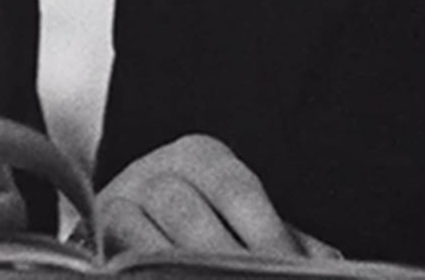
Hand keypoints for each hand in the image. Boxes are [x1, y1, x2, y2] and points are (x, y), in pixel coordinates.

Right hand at [96, 135, 340, 257]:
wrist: (131, 217)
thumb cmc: (202, 223)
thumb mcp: (244, 219)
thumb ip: (284, 240)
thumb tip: (331, 268)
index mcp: (200, 156)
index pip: (238, 191)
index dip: (267, 237)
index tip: (288, 271)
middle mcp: (156, 171)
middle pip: (193, 219)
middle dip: (228, 266)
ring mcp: (120, 203)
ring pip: (154, 246)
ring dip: (185, 273)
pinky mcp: (93, 239)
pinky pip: (121, 265)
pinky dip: (149, 277)